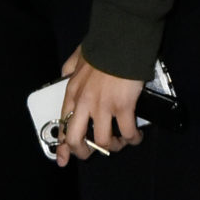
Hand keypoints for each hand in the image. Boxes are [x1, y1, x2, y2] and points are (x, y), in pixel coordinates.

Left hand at [55, 48, 143, 164]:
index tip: (62, 159)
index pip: (63, 124)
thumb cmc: (101, 47)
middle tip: (96, 152)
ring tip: (121, 141)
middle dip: (85, 152)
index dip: (63, 146)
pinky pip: (128, 133)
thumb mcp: (77, 57)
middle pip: (77, 140)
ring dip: (113, 146)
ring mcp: (103, 107)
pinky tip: (136, 136)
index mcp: (72, 93)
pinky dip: (133, 139)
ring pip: (104, 141)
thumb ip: (69, 67)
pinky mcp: (123, 107)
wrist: (120, 40)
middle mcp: (84, 103)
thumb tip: (65, 73)